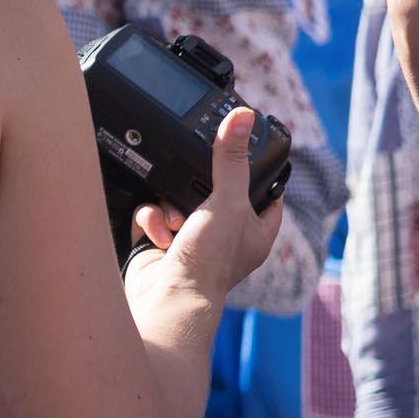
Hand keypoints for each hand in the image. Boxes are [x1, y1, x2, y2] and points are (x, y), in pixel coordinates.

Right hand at [126, 107, 282, 296]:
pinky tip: (160, 236)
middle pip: (213, 191)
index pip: (265, 191)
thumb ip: (231, 160)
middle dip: (197, 188)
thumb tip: (242, 119)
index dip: (256, 170)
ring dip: (171, 206)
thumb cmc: (210, 263)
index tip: (243, 150)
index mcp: (256, 230)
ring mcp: (192, 240)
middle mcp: (226, 236)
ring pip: (178, 200)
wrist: (166, 298)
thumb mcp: (227, 202)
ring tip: (177, 221)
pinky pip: (153, 215)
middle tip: (198, 189)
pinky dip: (153, 222)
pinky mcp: (162, 243)